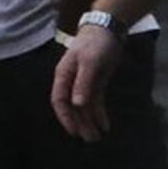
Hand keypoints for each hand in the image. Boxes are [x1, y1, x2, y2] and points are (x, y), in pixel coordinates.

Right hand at [49, 20, 120, 140]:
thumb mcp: (90, 62)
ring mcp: (84, 83)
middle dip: (80, 123)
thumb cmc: (95, 43)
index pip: (59, 100)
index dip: (65, 117)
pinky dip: (99, 113)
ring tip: (97, 136)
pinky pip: (95, 102)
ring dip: (89, 121)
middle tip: (90, 139)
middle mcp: (71, 81)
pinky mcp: (95, 83)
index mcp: (64, 75)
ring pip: (84, 107)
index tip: (74, 131)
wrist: (108, 29)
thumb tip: (77, 105)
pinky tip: (105, 125)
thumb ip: (83, 83)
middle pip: (72, 107)